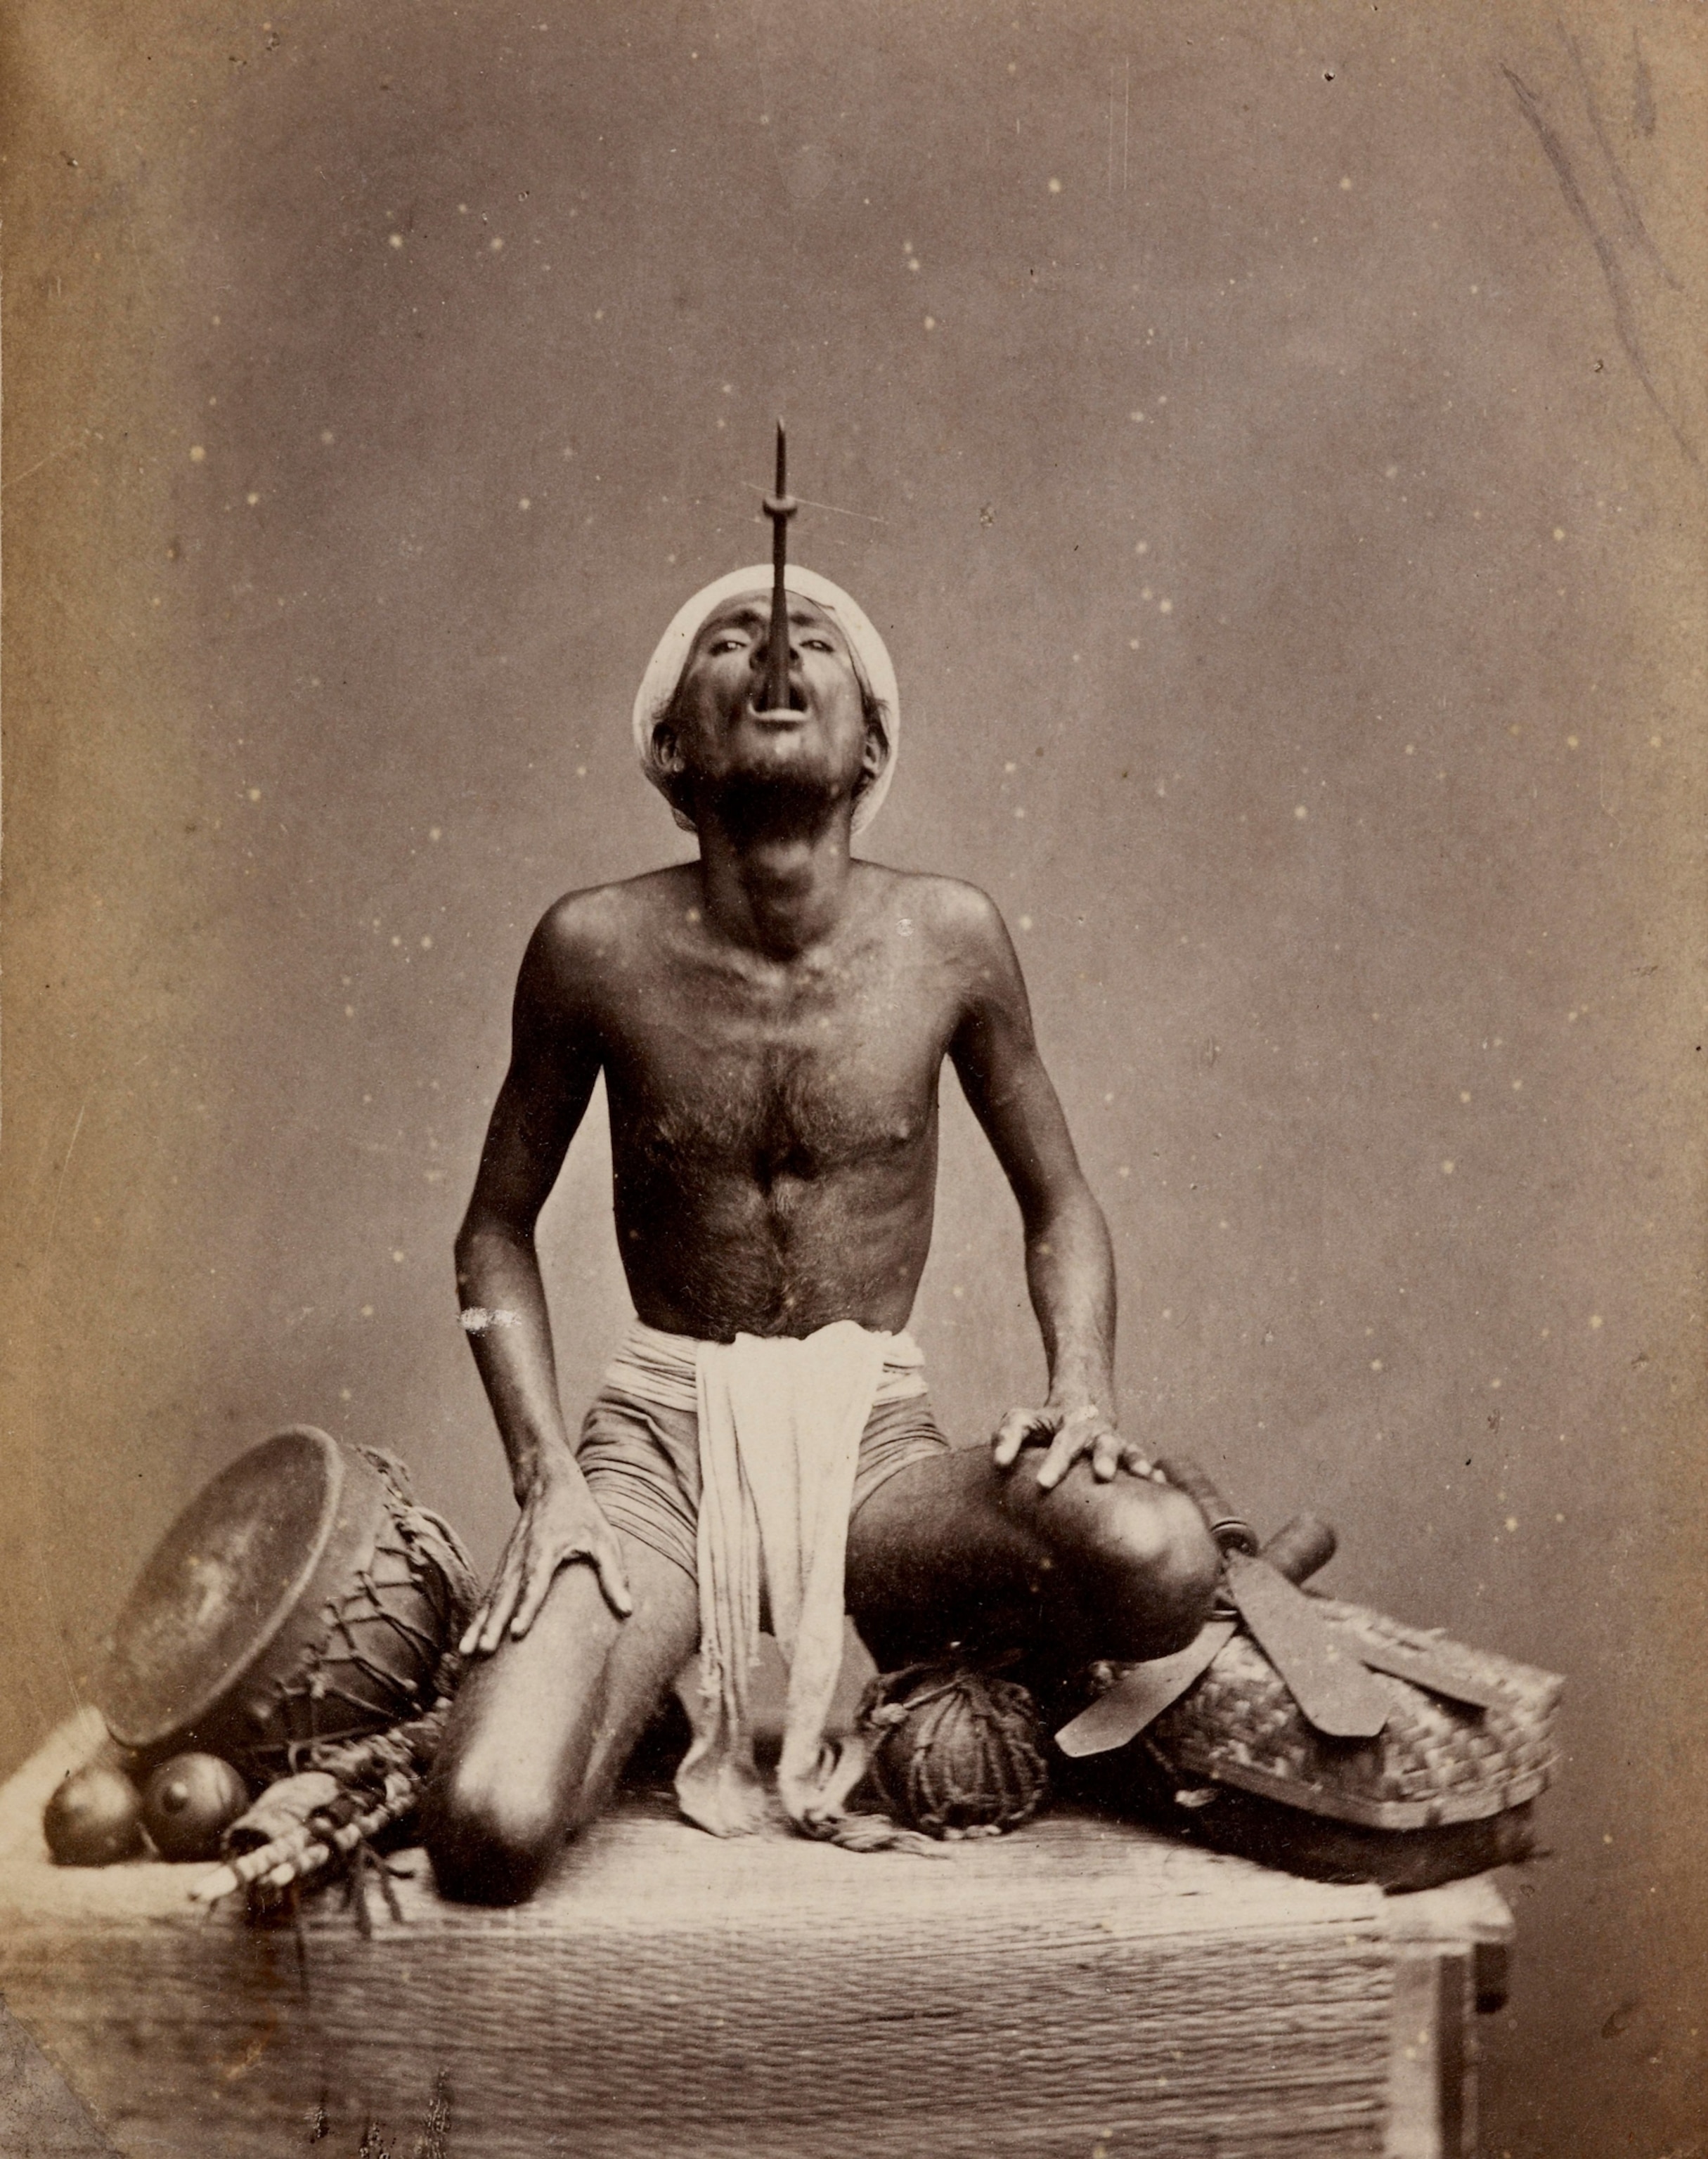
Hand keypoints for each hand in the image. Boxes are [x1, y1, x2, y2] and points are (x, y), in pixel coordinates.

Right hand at [460, 1462, 632, 1654]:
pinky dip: (478, 1618)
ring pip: (492, 1598)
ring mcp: (509, 1563)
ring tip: (466, 1652)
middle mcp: (521, 1558)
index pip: (534, 1583)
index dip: (526, 1609)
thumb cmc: (582, 1515)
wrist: (550, 1485)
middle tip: (483, 1651)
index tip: (518, 1633)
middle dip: (494, 1624)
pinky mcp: (505, 1568)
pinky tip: (468, 1642)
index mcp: (545, 1550)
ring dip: (479, 1625)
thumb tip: (627, 1611)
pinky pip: (489, 1596)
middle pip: (505, 1595)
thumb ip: (614, 1575)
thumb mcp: (604, 1539)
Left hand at [991, 1399, 1159, 1491]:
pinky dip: (1154, 1472)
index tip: (1043, 1483)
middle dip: (1104, 1457)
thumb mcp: (1022, 1420)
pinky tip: (1162, 1484)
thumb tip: (998, 1462)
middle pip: (1102, 1442)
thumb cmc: (1045, 1423)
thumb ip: (1008, 1436)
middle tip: (1103, 1473)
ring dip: (1135, 1461)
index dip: (1054, 1463)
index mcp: (1070, 1426)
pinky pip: (1144, 1462)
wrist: (1081, 1408)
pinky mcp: (1129, 1457)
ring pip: (1129, 1449)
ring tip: (1145, 1474)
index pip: (1062, 1443)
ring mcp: (1117, 1444)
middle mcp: (1097, 1434)